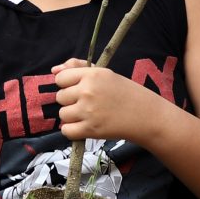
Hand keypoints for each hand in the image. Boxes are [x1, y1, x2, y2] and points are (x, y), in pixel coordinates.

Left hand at [52, 58, 170, 143]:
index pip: (60, 79)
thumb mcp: (104, 74)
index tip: (79, 88)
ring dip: (72, 116)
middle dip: (70, 101)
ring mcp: (88, 111)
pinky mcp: (90, 129)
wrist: (145, 115)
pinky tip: (85, 126)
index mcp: (92, 75)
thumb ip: (77, 67)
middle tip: (88, 103)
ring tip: (88, 115)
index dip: (67, 84)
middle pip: (60, 97)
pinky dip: (73, 131)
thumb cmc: (124, 93)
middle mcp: (87, 91)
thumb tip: (54, 70)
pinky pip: (66, 131)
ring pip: (63, 114)